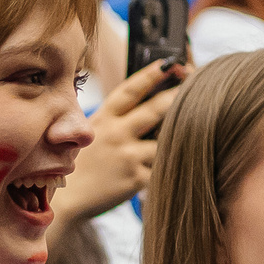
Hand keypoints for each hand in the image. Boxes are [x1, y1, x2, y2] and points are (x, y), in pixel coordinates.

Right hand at [63, 59, 185, 222]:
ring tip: (194, 130)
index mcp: (104, 118)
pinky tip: (179, 162)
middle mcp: (116, 133)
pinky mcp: (136, 178)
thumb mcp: (93, 132)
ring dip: (178, 135)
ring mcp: (126, 156)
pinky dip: (171, 163)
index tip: (170, 63)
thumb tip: (150, 101)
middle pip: (155, 109)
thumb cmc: (82, 164)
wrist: (66, 200)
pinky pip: (162, 166)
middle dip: (178, 96)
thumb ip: (116, 118)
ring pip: (165, 139)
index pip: (130, 90)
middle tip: (197, 87)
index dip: (151, 74)